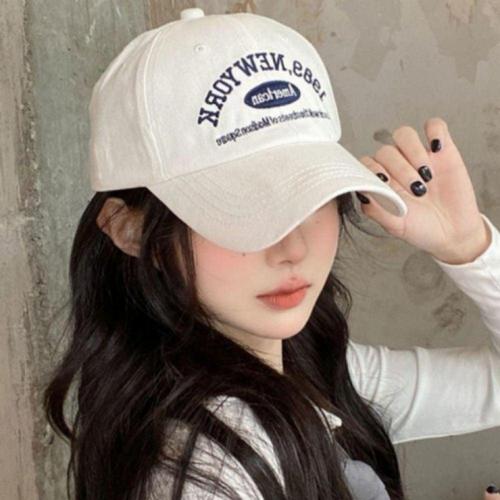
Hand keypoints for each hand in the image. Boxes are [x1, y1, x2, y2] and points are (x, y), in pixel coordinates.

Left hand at [357, 117, 491, 264]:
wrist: (453, 232)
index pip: (367, 163)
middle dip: (400, 170)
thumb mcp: (395, 226)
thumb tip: (361, 192)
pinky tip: (438, 150)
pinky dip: (435, 132)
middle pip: (386, 150)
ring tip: (427, 176)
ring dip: (414, 152)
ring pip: (404, 135)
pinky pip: (434, 126)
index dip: (374, 170)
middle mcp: (396, 166)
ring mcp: (418, 156)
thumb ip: (375, 210)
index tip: (387, 184)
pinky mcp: (442, 149)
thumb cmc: (421, 229)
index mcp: (381, 182)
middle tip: (417, 190)